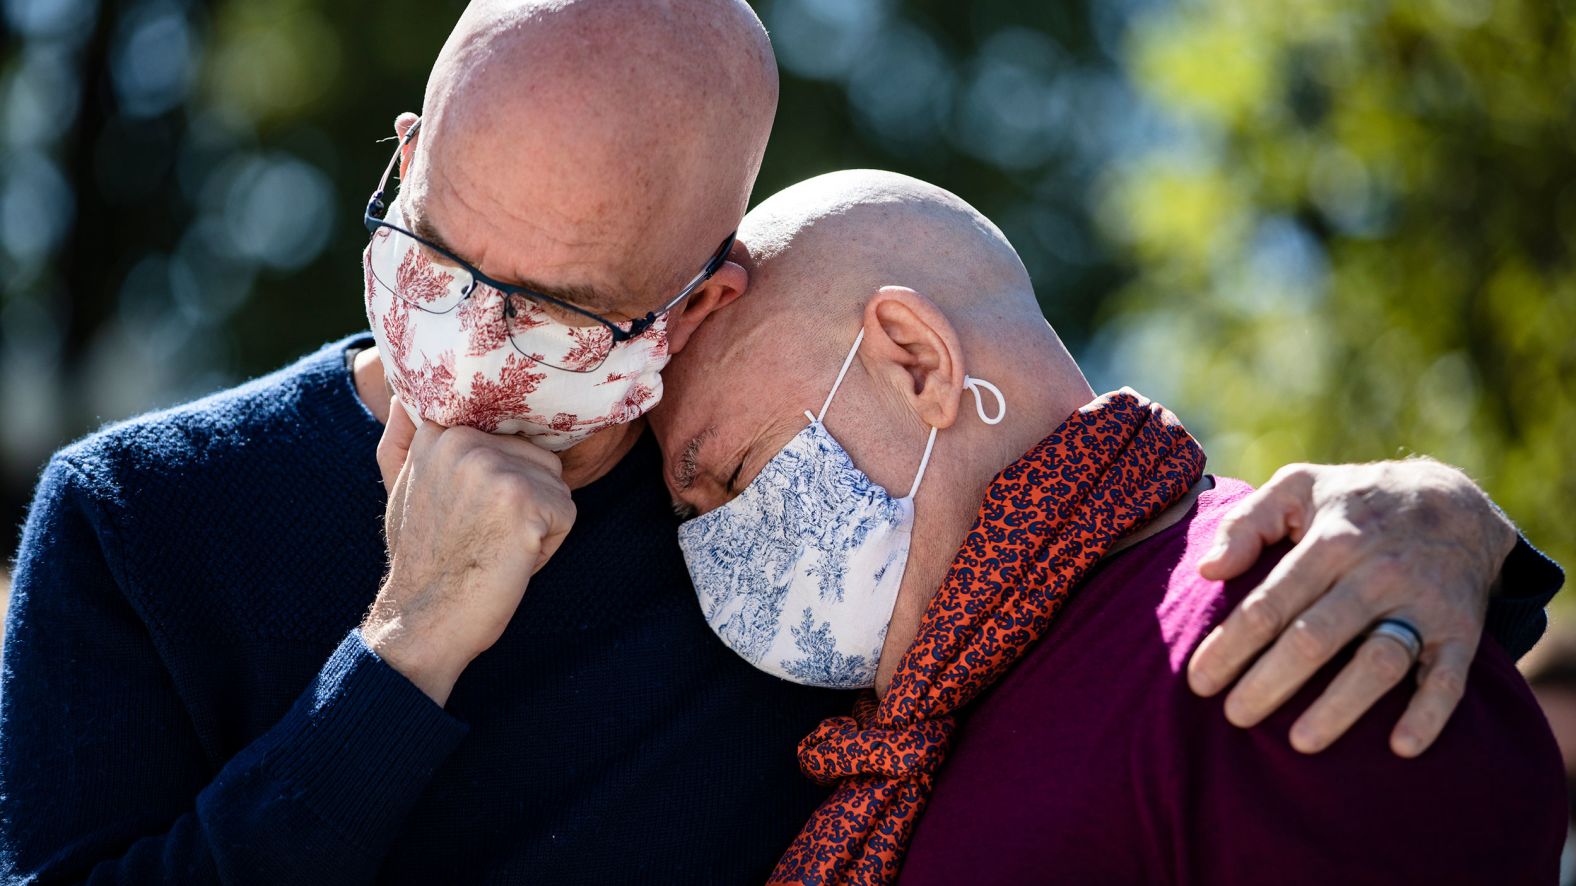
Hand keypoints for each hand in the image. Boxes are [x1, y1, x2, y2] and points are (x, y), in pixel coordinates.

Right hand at [363, 397, 575, 704]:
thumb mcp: (403, 485)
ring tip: (494, 547)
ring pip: (556, 486)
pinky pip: (566, 515)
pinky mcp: (524, 497)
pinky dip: (548, 547)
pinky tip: (508, 561)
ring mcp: (495, 466)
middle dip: (524, 503)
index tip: (467, 513)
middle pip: (539, 460)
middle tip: (480, 536)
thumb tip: (402, 387)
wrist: (424, 619)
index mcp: (439, 430)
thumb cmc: (423, 559)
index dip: (500, 482)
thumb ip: (408, 436)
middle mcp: (464, 439)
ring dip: (538, 523)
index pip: (510, 437)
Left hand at [1186, 459, 1516, 756]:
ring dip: (1341, 706)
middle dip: (1270, 681)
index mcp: (1331, 541)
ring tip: (1299, 743)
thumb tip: (1208, 569)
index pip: (1271, 603)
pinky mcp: (1459, 630)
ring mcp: (1421, 604)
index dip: (1231, 645)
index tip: (1199, 683)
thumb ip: (1247, 523)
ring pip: (1379, 661)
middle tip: (1235, 717)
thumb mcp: (1298, 488)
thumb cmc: (1354, 502)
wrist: (1453, 500)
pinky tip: (1400, 748)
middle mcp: (1376, 574)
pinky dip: (1430, 714)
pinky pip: (1450, 678)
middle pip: (1316, 637)